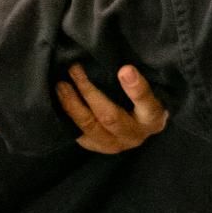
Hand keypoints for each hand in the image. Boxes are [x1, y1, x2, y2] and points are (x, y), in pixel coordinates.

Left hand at [53, 63, 168, 153]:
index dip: (136, 89)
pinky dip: (68, 118)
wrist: (141, 125)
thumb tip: (123, 65)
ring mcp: (115, 145)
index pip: (147, 104)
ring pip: (91, 127)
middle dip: (89, 92)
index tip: (125, 70)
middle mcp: (135, 135)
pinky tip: (58, 102)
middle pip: (110, 117)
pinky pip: (80, 135)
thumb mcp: (150, 88)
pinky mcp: (98, 147)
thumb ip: (137, 78)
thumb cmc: (144, 100)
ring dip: (73, 106)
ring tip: (61, 85)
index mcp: (153, 119)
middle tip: (75, 70)